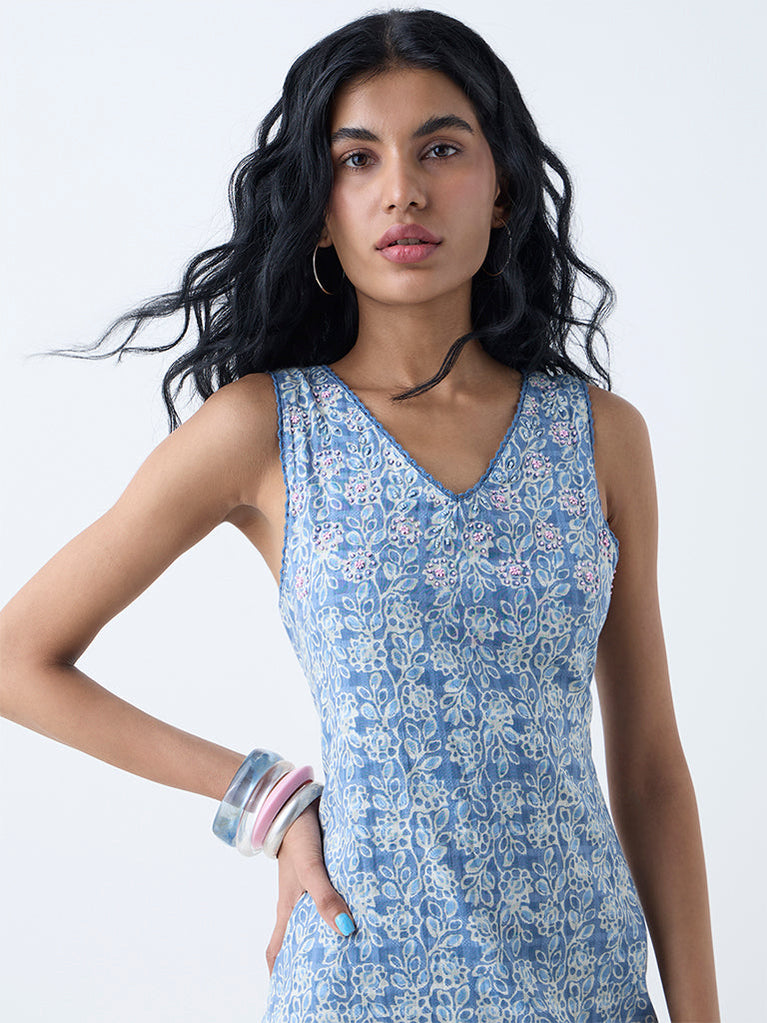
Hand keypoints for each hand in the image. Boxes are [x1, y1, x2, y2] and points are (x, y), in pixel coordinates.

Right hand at [265, 795, 355, 975]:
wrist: (295, 800)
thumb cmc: (299, 837)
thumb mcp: (312, 870)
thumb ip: (326, 898)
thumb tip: (346, 931)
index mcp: (287, 909)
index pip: (276, 953)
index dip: (280, 976)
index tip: (289, 995)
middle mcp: (296, 901)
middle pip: (299, 939)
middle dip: (310, 959)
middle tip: (334, 977)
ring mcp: (306, 885)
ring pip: (314, 917)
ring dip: (328, 931)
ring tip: (355, 947)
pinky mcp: (319, 869)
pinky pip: (327, 895)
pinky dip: (338, 906)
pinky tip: (361, 906)